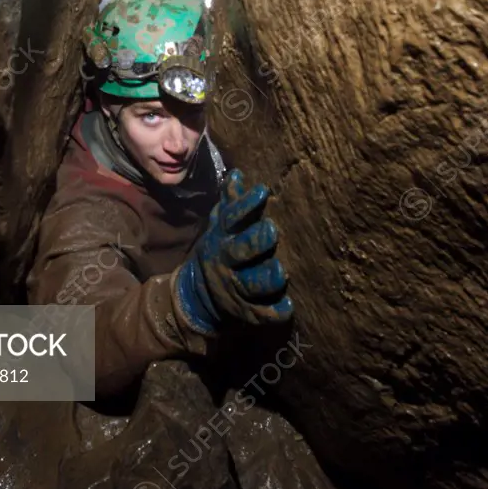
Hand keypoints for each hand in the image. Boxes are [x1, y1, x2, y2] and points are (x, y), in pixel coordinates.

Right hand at [173, 168, 291, 332]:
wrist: (200, 295)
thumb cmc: (220, 250)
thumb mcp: (219, 227)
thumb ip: (230, 204)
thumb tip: (237, 175)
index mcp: (222, 238)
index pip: (232, 218)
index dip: (246, 205)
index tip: (263, 190)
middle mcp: (228, 263)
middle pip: (240, 251)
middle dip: (255, 241)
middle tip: (271, 230)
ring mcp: (237, 288)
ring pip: (252, 284)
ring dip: (266, 277)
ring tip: (280, 271)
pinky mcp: (247, 311)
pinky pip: (261, 314)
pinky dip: (273, 311)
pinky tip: (287, 306)